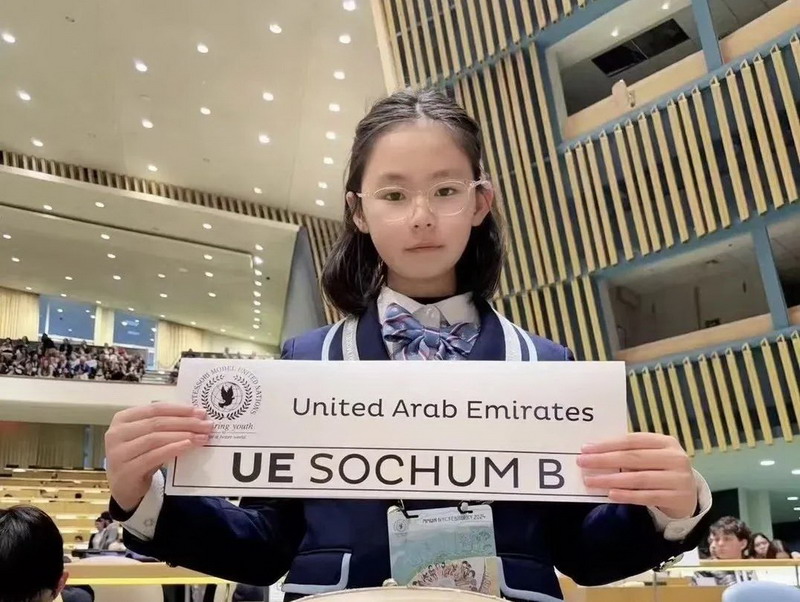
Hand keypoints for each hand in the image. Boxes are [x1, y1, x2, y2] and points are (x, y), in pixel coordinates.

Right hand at [105, 403, 211, 511]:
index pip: (155, 408)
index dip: (179, 409)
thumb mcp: (148, 436)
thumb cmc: (140, 456)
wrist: (125, 486)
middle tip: (207, 425)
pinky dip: (173, 449)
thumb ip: (164, 424)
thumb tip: (196, 415)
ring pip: (156, 438)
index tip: (200, 411)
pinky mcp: (125, 471)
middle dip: (185, 422)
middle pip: (157, 423)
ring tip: (202, 436)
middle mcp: (116, 433)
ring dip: (183, 435)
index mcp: (123, 419)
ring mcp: (118, 453)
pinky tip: (188, 445)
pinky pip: (154, 456)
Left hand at [577, 432, 696, 519]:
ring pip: (638, 478)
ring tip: (591, 481)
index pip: (632, 440)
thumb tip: (595, 453)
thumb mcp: (652, 457)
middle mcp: (675, 458)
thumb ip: (630, 453)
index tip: (585, 449)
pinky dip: (627, 495)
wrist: (688, 495)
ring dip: (611, 480)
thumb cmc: (661, 470)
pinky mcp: (677, 498)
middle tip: (582, 463)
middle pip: (633, 458)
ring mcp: (678, 479)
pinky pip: (647, 496)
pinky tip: (610, 495)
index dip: (607, 444)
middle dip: (604, 460)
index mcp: (665, 442)